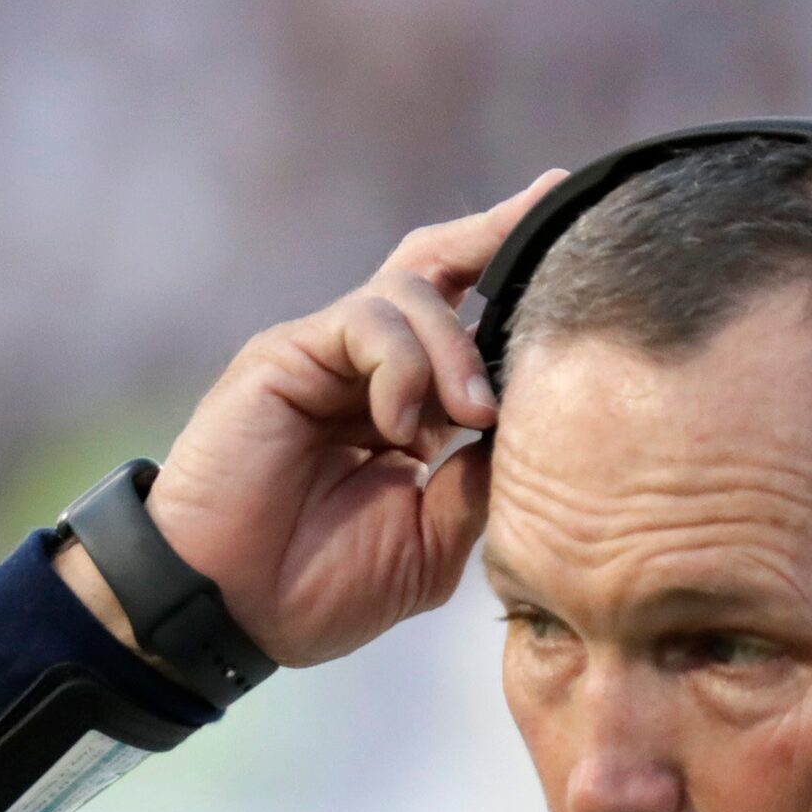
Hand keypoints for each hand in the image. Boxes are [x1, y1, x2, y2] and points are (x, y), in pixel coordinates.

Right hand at [135, 171, 566, 668]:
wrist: (230, 610)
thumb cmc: (319, 588)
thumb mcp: (432, 543)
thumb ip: (477, 482)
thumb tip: (527, 424)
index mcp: (405, 407)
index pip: (468, 322)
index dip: (517, 286)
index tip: (581, 249)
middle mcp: (367, 369)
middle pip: (437, 265)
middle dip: (497, 231)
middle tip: (552, 202)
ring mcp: (325, 356)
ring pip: (413, 290)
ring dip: (457, 350)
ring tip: (470, 418)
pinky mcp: (285, 354)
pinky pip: (367, 322)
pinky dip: (403, 368)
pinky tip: (401, 430)